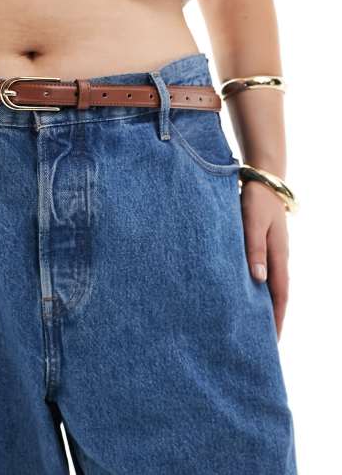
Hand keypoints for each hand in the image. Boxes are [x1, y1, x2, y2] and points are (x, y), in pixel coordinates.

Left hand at [240, 180, 289, 340]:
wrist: (263, 180)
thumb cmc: (257, 201)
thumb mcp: (254, 223)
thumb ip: (254, 249)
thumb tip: (258, 279)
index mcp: (279, 257)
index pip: (279, 297)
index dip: (276, 320)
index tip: (272, 343)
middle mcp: (277, 258)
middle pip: (275, 296)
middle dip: (270, 320)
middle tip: (260, 344)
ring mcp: (271, 253)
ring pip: (268, 286)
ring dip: (262, 305)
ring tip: (251, 326)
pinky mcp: (262, 246)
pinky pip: (261, 273)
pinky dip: (255, 289)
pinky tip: (244, 295)